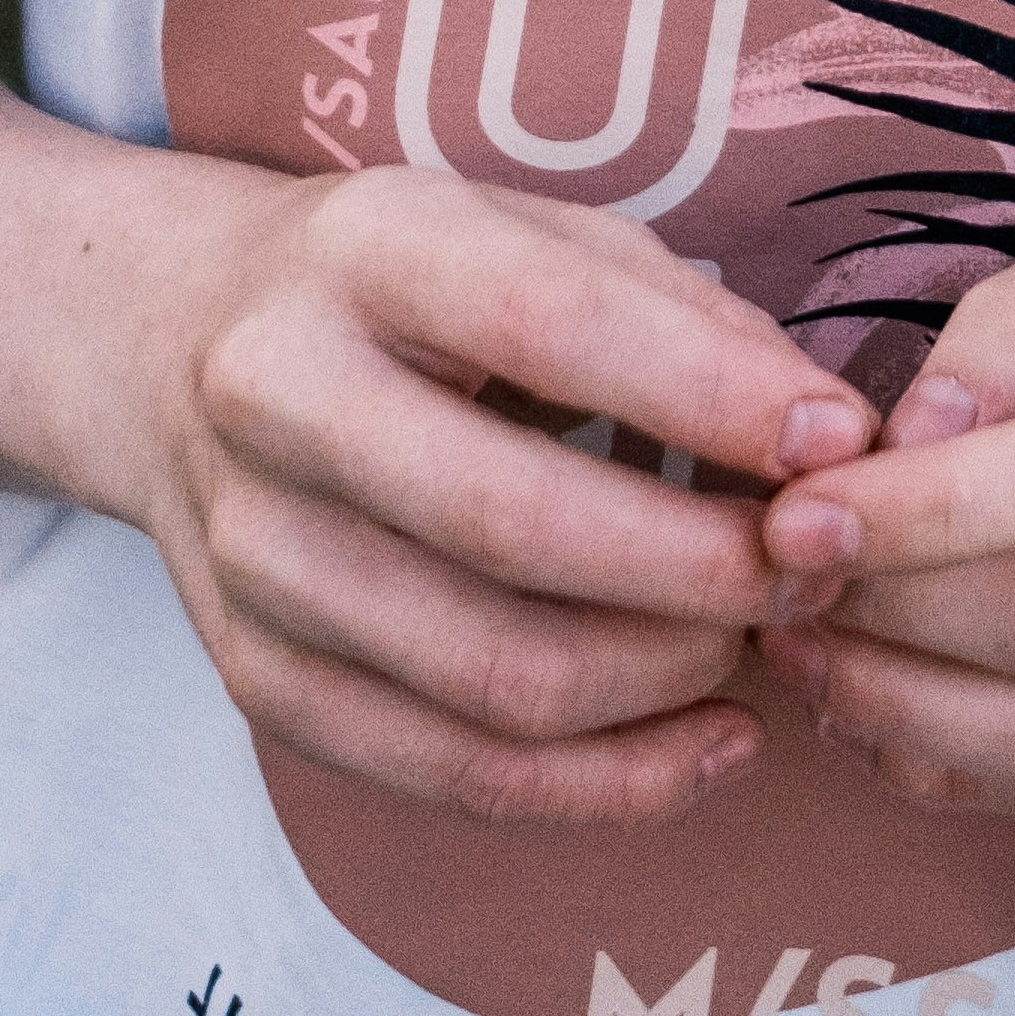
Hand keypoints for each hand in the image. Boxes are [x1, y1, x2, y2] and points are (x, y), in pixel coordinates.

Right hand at [118, 156, 878, 830]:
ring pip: (491, 676)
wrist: (172, 340)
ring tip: (766, 642)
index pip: (550, 324)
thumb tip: (828, 440)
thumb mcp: (528, 231)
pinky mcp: (255, 676)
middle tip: (821, 568)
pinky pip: (449, 773)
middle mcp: (277, 396)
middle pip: (516, 527)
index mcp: (361, 246)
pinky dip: (605, 784)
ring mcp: (252, 553)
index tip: (842, 443)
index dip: (710, 395)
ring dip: (670, 681)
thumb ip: (676, 317)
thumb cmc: (410, 285)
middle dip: (706, 569)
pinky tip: (710, 742)